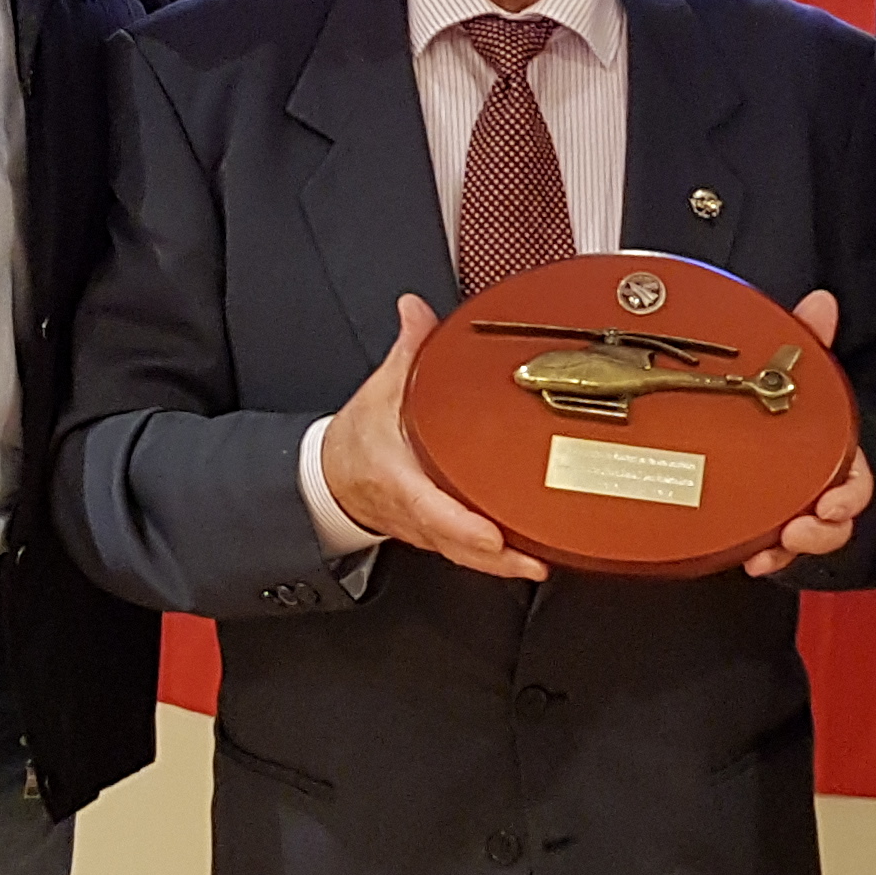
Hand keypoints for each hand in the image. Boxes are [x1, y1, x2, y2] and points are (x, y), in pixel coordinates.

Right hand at [318, 294, 546, 582]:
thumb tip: (417, 310)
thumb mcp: (379, 391)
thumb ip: (407, 350)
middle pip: (458, 544)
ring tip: (542, 560)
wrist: (333, 479)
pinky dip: (499, 560)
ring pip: (467, 557)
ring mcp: (429, 532)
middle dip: (497, 556)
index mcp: (399, 478)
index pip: (431, 507)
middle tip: (535, 558)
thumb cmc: (359, 443)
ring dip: (504, 564)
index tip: (491, 534)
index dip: (461, 525)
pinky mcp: (441, 538)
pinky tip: (531, 556)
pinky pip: (471, 555)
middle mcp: (416, 514)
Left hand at [745, 290, 870, 576]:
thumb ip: (811, 339)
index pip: (856, 481)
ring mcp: (796, 507)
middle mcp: (821, 484)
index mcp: (835, 452)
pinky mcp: (768, 523)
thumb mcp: (800, 369)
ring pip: (807, 539)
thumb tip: (820, 302)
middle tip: (799, 531)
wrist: (755, 425)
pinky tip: (748, 558)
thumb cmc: (791, 405)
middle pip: (835, 520)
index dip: (849, 497)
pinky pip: (773, 549)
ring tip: (772, 548)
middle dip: (821, 532)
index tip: (833, 504)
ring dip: (792, 549)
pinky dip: (765, 556)